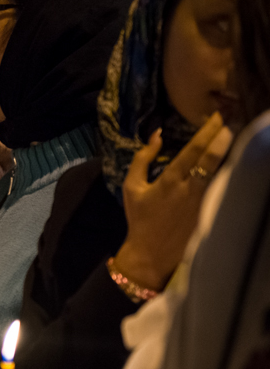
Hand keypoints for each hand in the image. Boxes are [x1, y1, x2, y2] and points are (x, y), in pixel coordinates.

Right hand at [113, 113, 232, 289]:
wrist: (151, 253)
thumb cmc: (139, 218)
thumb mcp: (131, 187)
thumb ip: (142, 159)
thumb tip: (157, 135)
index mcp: (170, 179)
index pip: (194, 149)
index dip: (208, 130)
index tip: (218, 115)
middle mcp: (191, 187)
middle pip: (214, 156)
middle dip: (224, 134)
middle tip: (235, 116)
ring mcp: (204, 199)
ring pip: (222, 169)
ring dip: (230, 149)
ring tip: (236, 132)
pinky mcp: (211, 209)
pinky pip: (222, 184)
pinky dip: (228, 169)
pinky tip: (235, 158)